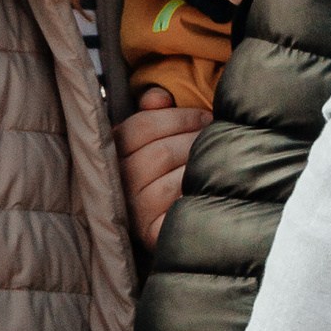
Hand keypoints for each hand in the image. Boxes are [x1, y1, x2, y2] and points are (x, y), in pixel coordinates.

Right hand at [115, 97, 207, 247]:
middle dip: (195, 140)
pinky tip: (209, 183)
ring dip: (200, 164)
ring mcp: (133, 210)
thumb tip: (159, 98)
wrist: (174, 227)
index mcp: (113, 153)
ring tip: (217, 158)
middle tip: (216, 137)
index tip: (205, 117)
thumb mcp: (152, 139)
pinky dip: (198, 190)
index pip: (141, 127)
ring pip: (174, 177)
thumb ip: (152, 112)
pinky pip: (180, 204)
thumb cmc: (164, 173)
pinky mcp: (151, 232)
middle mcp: (118, 183)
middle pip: (161, 152)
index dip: (179, 117)